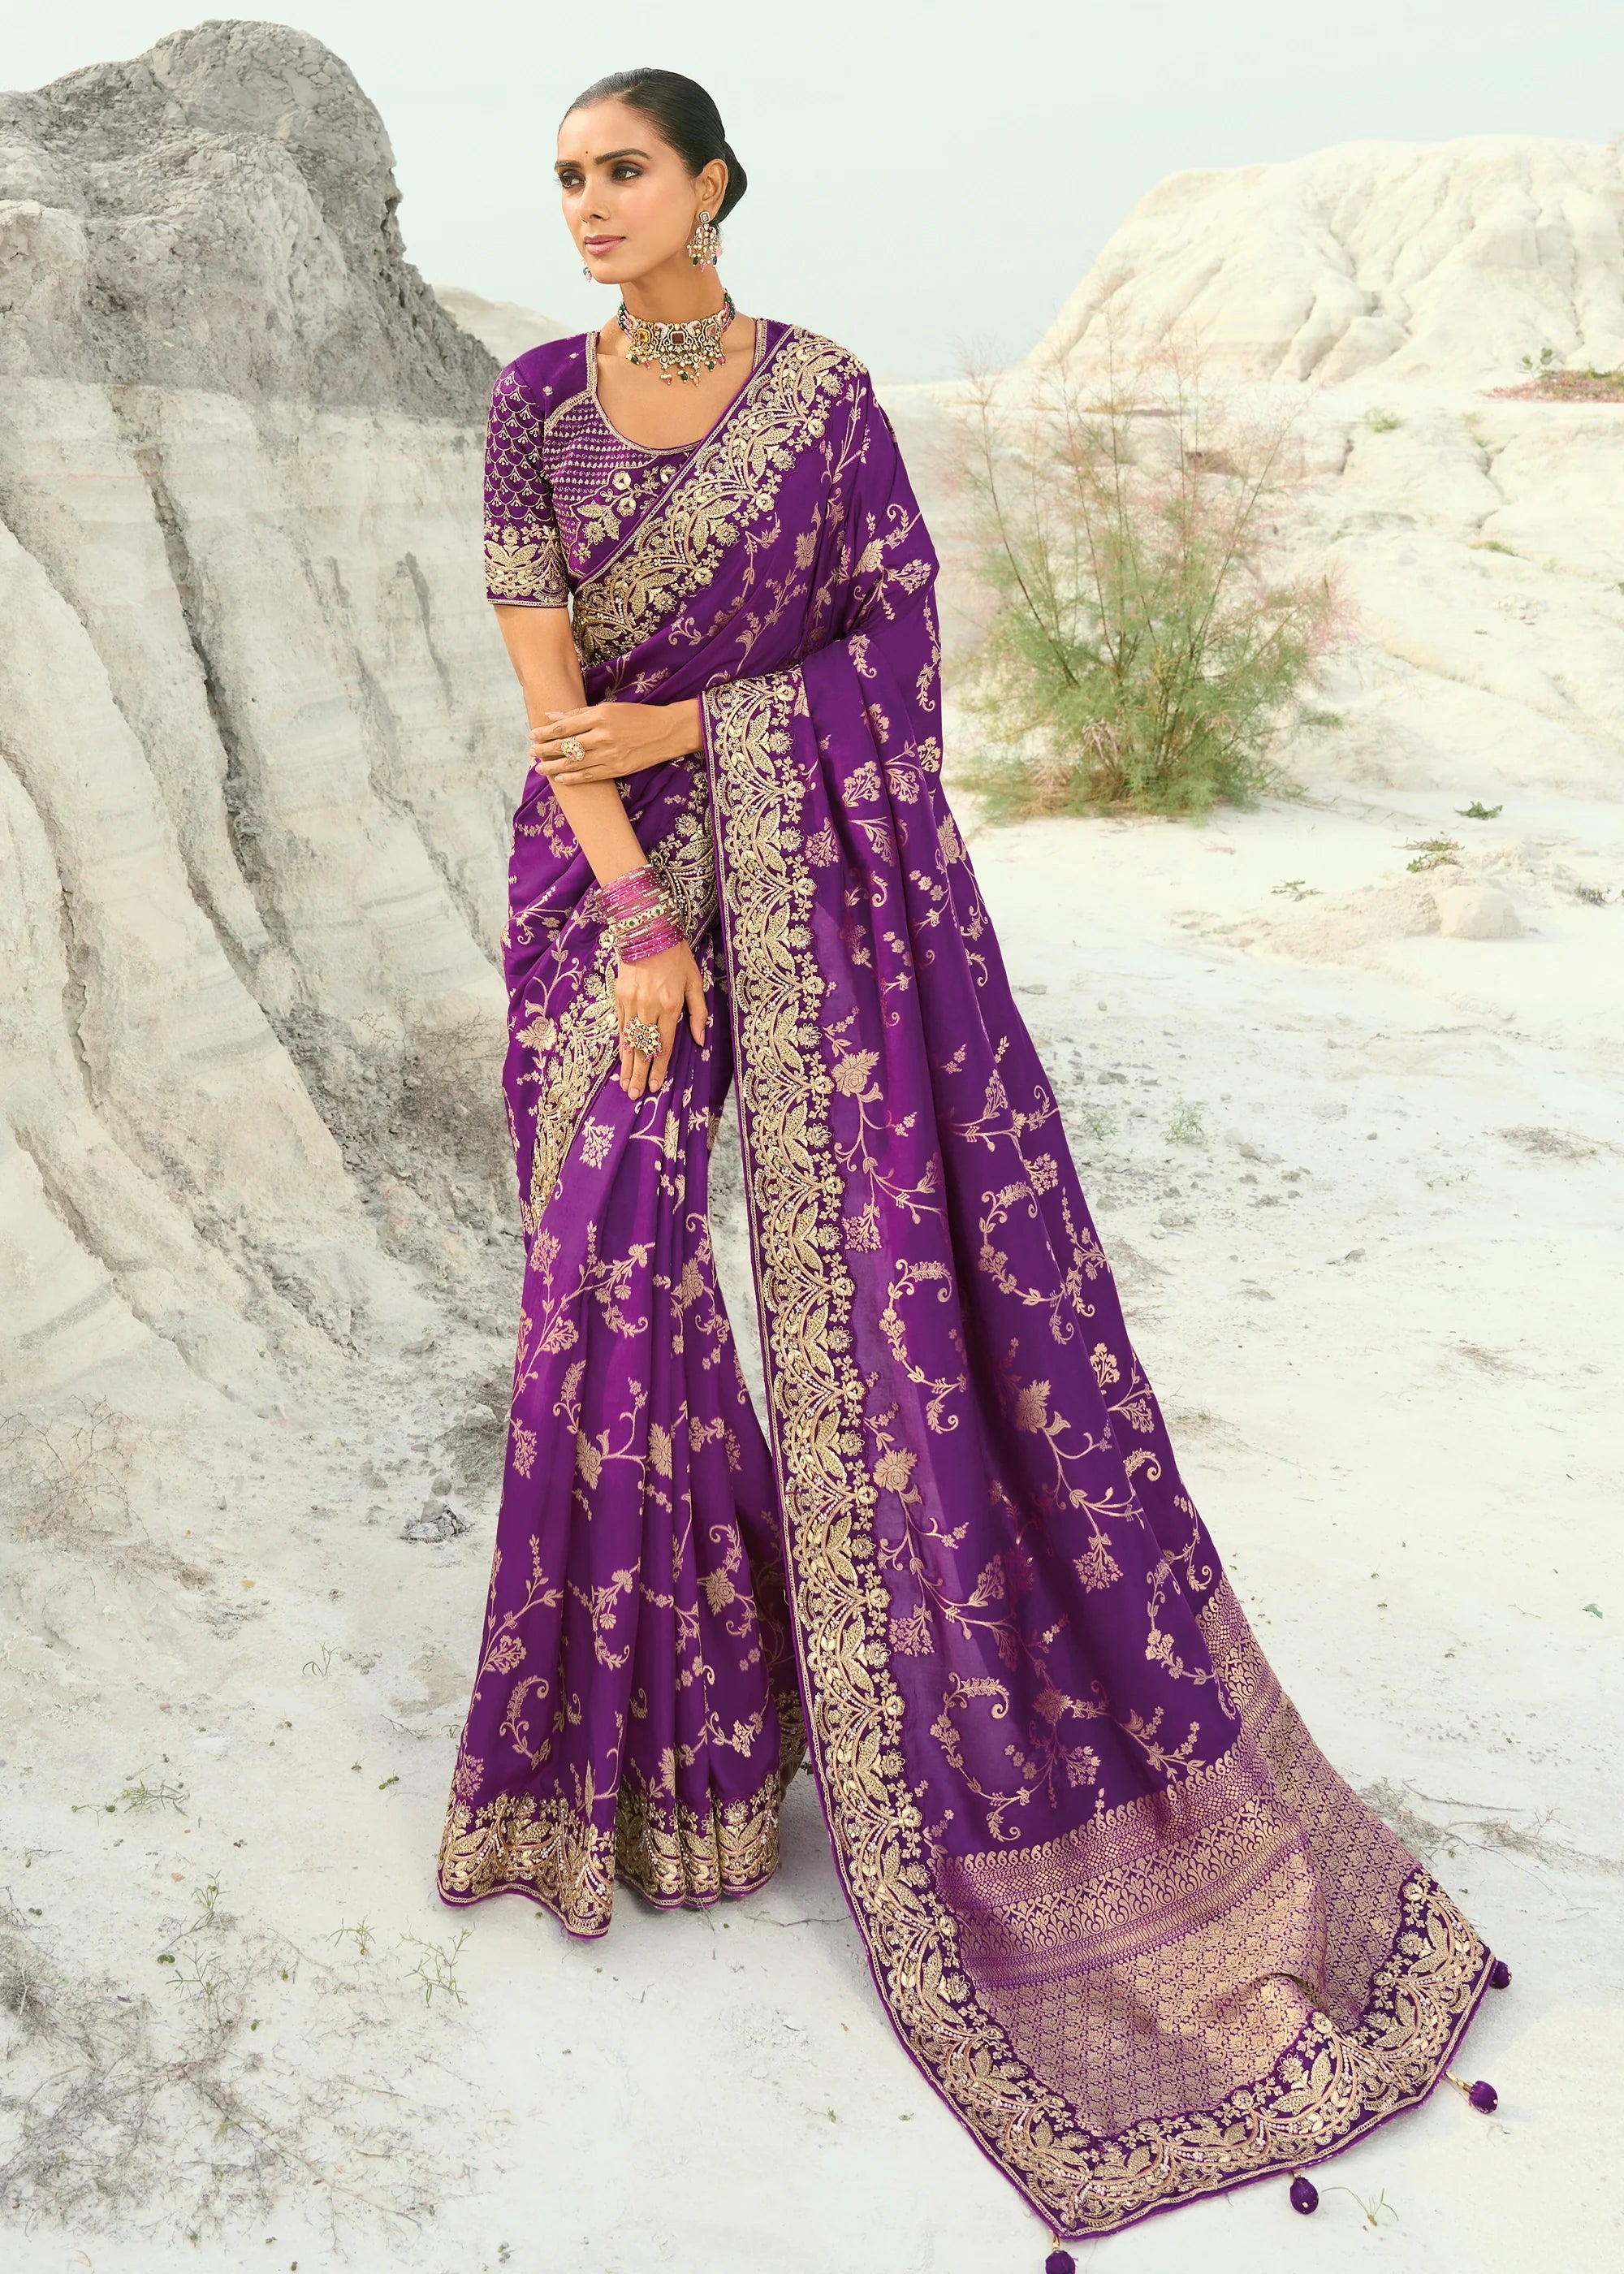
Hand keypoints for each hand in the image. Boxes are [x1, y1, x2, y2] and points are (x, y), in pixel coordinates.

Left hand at [533, 699, 700, 786]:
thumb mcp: (610, 708)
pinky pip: (590, 776)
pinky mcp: (617, 769)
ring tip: (540, 768)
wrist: (666, 732)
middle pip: (566, 745)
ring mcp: (610, 754)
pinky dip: (573, 778)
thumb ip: (580, 713)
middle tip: (531, 753)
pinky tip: (560, 779)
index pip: (565, 726)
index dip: (546, 732)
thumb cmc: (637, 716)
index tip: (532, 735)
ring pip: (574, 763)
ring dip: (554, 767)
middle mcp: (603, 736)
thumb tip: (552, 716)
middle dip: (545, 750)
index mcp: (600, 716)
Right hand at [616, 940, 706, 1098]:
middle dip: (639, 1074)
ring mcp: (632, 1002)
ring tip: (624, 1085)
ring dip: (627, 1065)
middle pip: (644, 1048)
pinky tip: (621, 1059)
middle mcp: (649, 1007)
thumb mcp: (695, 982)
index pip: (664, 1045)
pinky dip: (621, 1044)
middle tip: (634, 1095)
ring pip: (629, 1040)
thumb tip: (700, 1040)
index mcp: (670, 1005)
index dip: (659, 1068)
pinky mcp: (619, 996)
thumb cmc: (677, 957)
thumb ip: (698, 1013)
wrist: (647, 931)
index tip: (654, 1086)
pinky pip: (621, 1026)